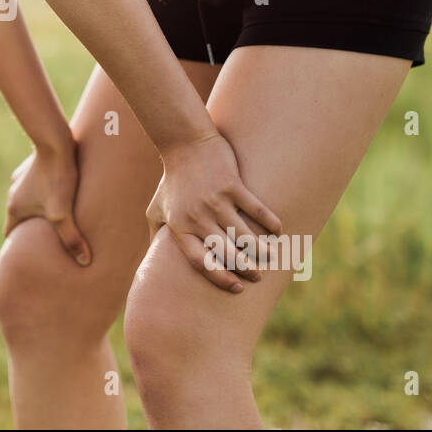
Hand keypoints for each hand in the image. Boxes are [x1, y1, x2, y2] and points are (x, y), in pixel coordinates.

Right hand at [4, 137, 91, 265]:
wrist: (57, 141)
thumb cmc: (58, 178)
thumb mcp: (64, 213)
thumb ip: (72, 238)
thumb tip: (84, 263)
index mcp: (15, 208)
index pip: (10, 233)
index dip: (18, 244)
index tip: (28, 252)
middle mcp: (14, 193)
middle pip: (21, 217)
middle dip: (32, 227)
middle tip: (47, 237)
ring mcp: (22, 178)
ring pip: (29, 199)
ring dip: (39, 208)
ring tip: (57, 215)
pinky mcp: (33, 166)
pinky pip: (37, 184)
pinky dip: (44, 191)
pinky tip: (60, 191)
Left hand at [146, 131, 283, 292]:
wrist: (184, 144)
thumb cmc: (171, 181)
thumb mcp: (156, 209)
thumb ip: (157, 236)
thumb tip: (153, 263)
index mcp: (180, 226)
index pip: (200, 261)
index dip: (219, 277)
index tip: (236, 287)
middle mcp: (198, 216)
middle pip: (226, 253)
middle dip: (245, 269)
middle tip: (257, 276)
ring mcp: (216, 200)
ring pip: (245, 235)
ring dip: (261, 250)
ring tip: (270, 257)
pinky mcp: (232, 185)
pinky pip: (256, 209)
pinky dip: (270, 222)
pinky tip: (277, 231)